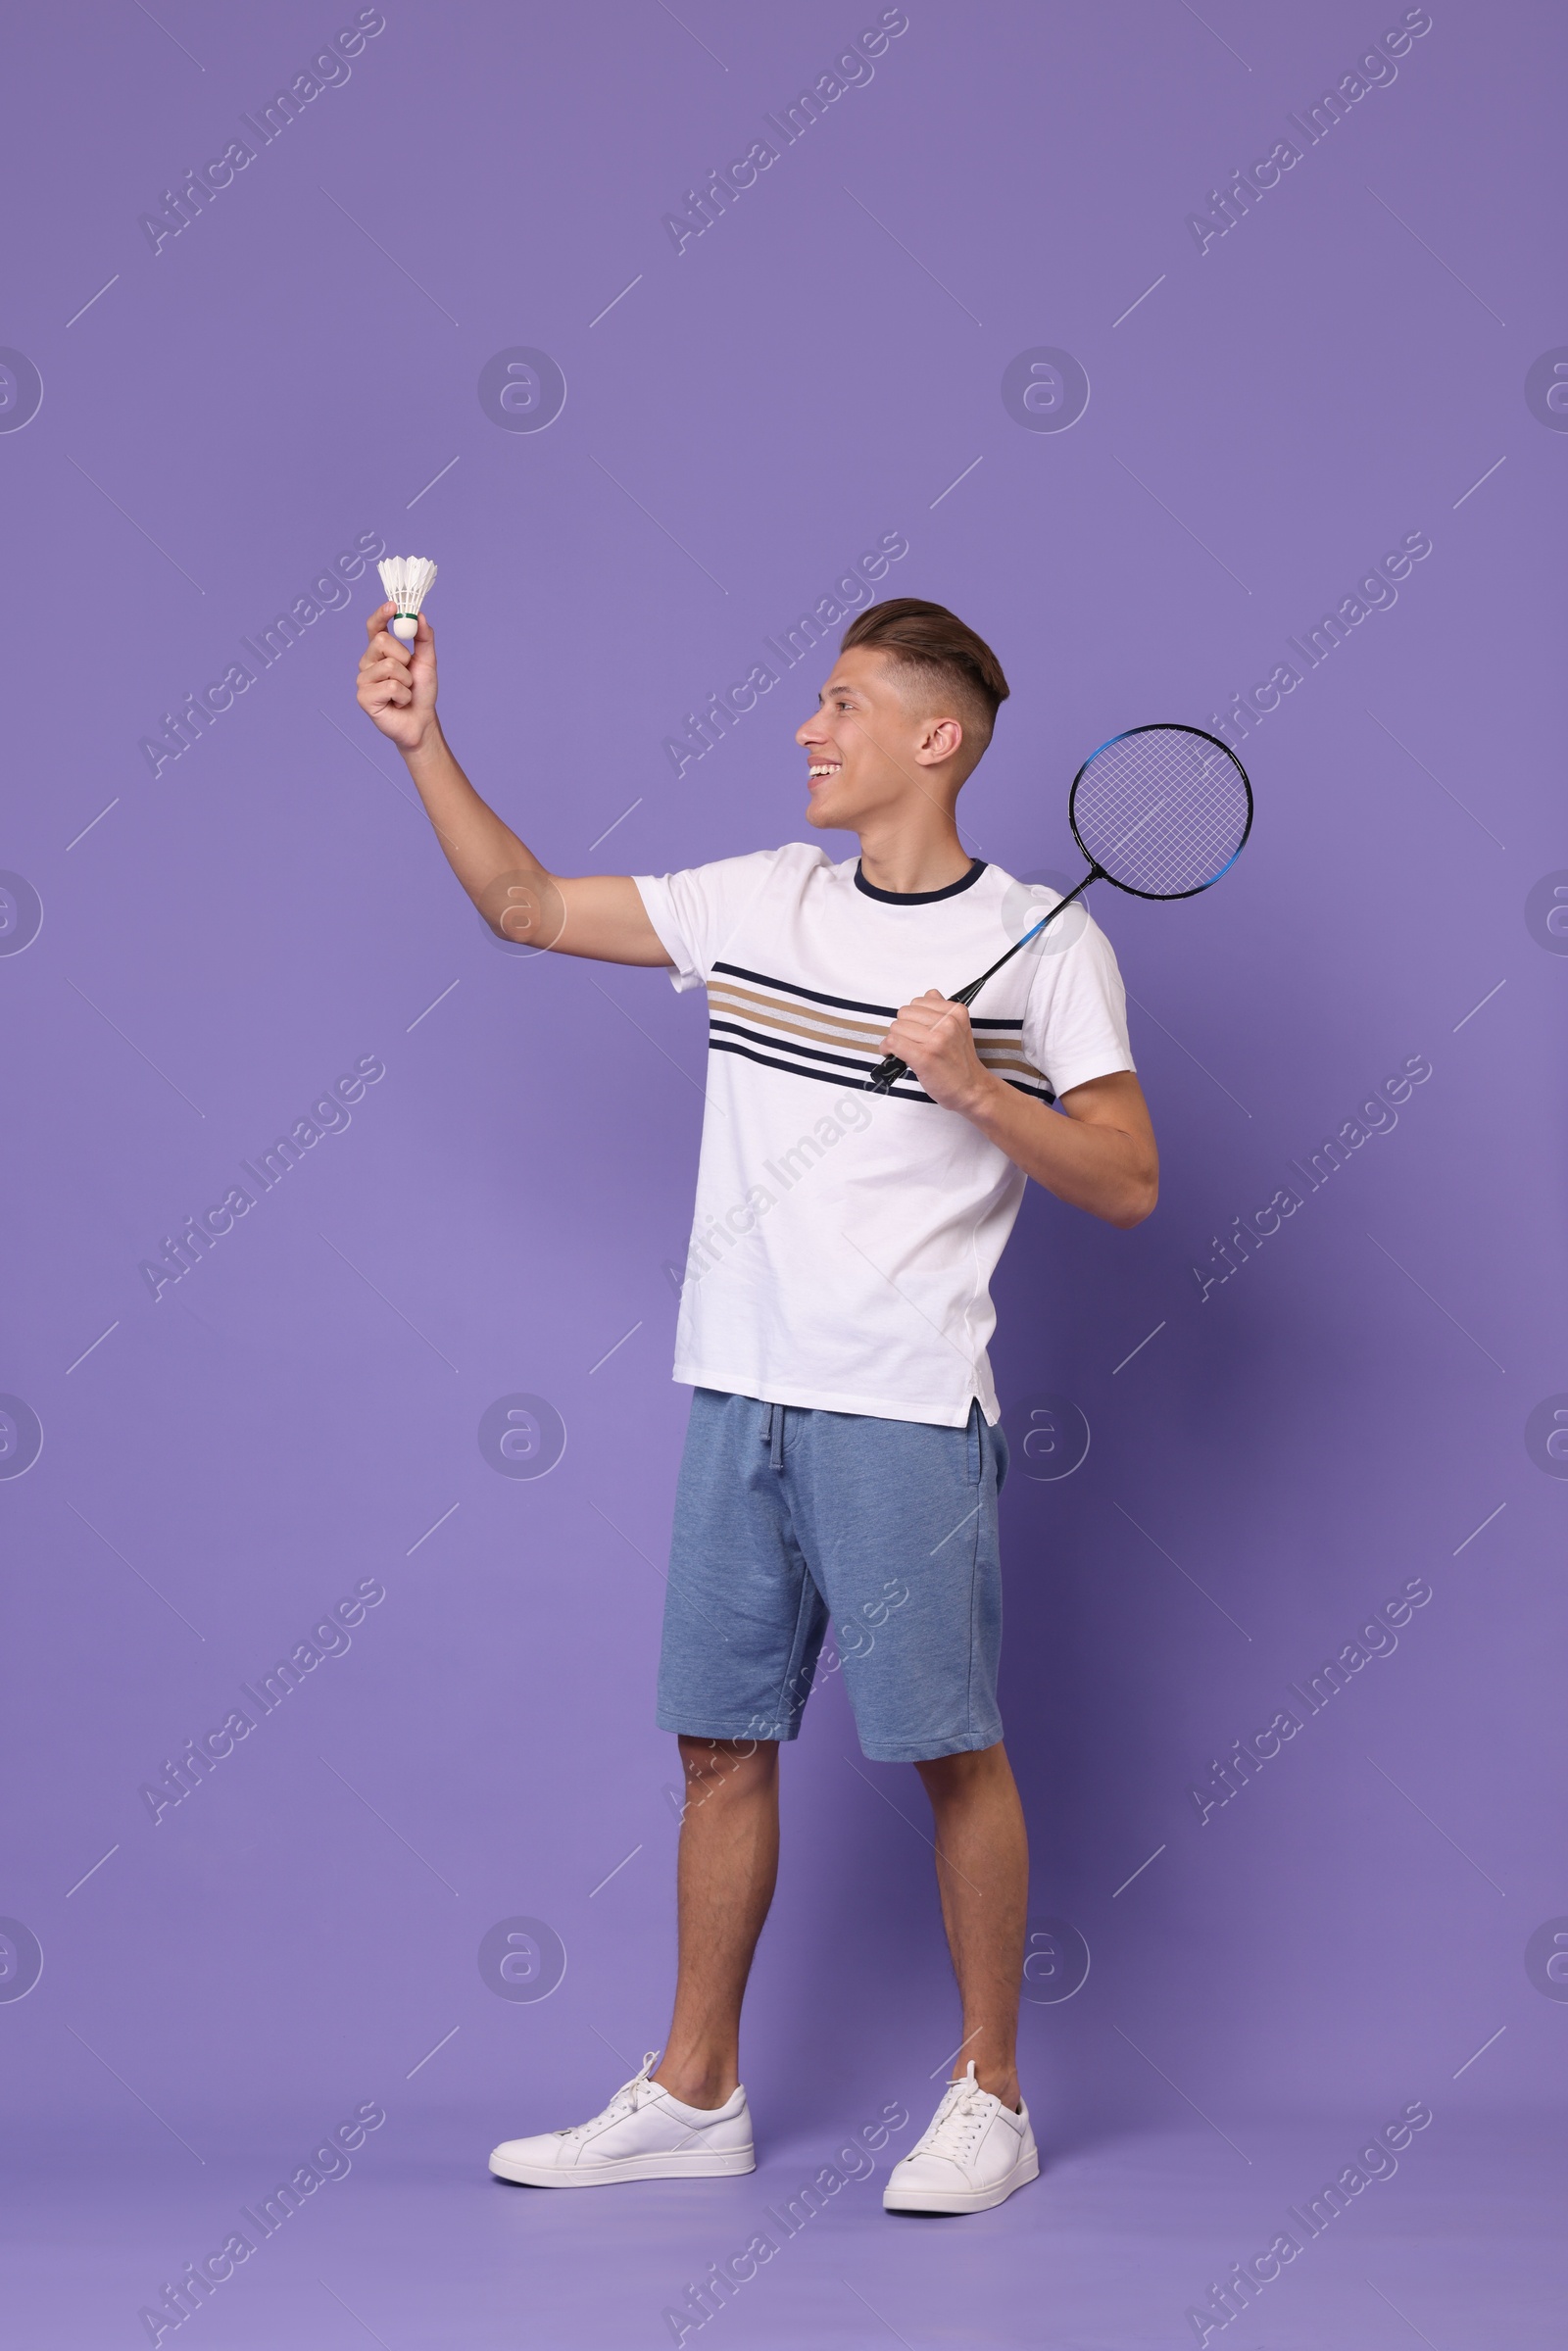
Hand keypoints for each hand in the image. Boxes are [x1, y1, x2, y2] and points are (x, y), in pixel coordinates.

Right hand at [356, 601, 438, 755]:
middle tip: (408, 674)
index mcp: (379, 651)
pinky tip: (399, 703)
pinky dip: (403, 696)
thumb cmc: (421, 692)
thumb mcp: (427, 661)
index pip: (374, 627)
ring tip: (405, 693)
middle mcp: (367, 663)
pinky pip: (390, 686)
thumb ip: (424, 638)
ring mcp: (363, 680)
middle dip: (403, 656)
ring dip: (406, 681)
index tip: (393, 605)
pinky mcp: (364, 697)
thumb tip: (420, 615)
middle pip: (381, 640)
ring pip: (388, 666)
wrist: (421, 722)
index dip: (381, 614)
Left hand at [879, 990, 998, 1115]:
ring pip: (896, 1028)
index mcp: (956, 1012)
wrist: (971, 1089)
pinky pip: (893, 1042)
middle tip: (910, 1042)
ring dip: (894, 1040)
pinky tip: (892, 1055)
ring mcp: (936, 1040)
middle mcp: (947, 1023)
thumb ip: (943, 1010)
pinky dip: (887, 1049)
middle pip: (904, 1013)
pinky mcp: (924, 1057)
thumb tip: (929, 994)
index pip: (918, 1001)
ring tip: (904, 1050)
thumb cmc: (961, 1063)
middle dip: (903, 1028)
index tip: (915, 1030)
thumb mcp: (959, 1028)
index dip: (912, 1017)